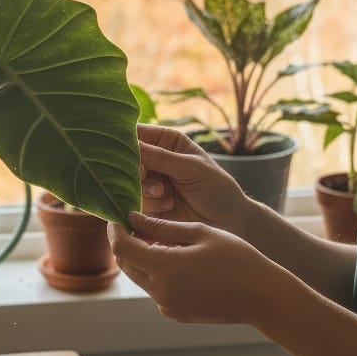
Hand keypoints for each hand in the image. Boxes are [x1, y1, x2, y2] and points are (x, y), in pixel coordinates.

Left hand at [109, 210, 280, 324]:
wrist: (262, 297)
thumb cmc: (237, 258)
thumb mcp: (199, 233)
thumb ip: (162, 226)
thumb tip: (132, 218)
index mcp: (164, 267)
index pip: (122, 248)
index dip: (114, 230)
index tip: (117, 215)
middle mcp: (160, 291)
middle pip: (126, 264)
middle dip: (125, 243)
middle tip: (134, 222)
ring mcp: (167, 306)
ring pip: (140, 277)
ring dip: (142, 257)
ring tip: (161, 238)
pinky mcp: (175, 314)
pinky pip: (155, 289)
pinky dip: (157, 272)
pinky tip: (177, 259)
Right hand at [133, 123, 255, 240]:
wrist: (230, 223)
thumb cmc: (217, 188)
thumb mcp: (192, 167)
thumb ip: (161, 157)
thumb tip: (132, 145)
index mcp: (166, 141)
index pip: (137, 133)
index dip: (127, 140)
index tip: (128, 151)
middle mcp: (154, 161)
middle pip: (126, 159)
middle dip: (136, 169)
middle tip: (145, 176)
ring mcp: (149, 184)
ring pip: (127, 182)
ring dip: (145, 189)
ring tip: (166, 196)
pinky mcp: (147, 207)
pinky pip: (133, 203)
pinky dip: (149, 205)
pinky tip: (168, 206)